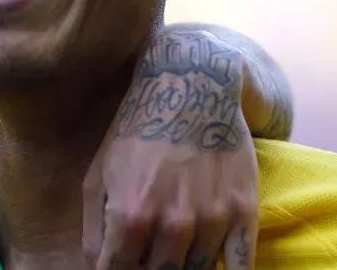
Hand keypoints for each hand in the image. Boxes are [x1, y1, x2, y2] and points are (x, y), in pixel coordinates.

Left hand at [83, 28, 257, 268]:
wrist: (193, 84)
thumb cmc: (138, 128)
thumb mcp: (98, 173)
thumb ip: (93, 231)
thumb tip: (101, 269)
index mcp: (130, 216)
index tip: (123, 262)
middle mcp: (172, 224)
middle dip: (149, 269)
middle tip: (149, 252)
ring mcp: (211, 219)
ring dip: (182, 267)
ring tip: (175, 248)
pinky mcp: (243, 212)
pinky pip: (240, 268)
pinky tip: (213, 268)